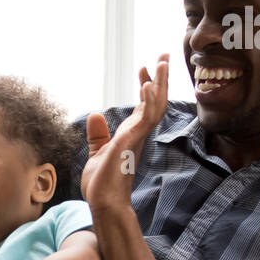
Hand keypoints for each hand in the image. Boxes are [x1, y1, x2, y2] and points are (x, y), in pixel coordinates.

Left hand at [80, 53, 168, 213]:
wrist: (103, 203)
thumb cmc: (102, 184)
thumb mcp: (97, 153)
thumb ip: (99, 135)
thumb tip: (96, 115)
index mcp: (131, 135)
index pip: (143, 105)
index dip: (147, 86)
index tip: (146, 68)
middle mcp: (138, 134)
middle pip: (155, 101)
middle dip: (160, 79)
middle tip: (164, 57)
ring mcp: (137, 137)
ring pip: (155, 106)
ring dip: (159, 84)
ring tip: (161, 62)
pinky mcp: (131, 142)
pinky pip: (145, 118)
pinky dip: (148, 101)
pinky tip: (147, 86)